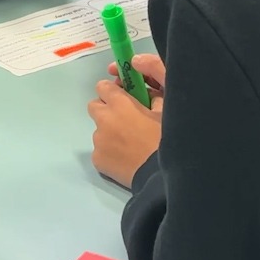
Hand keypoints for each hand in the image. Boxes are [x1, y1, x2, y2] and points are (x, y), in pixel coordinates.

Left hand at [89, 59, 164, 187]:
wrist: (160, 173)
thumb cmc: (165, 140)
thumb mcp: (164, 113)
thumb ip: (154, 99)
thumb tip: (148, 96)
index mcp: (120, 103)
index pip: (103, 86)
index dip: (111, 91)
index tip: (120, 98)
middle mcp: (104, 119)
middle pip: (94, 106)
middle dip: (105, 110)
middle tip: (122, 120)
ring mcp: (98, 140)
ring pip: (98, 131)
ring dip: (109, 133)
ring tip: (127, 145)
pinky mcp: (97, 159)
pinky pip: (100, 151)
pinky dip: (109, 153)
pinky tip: (124, 160)